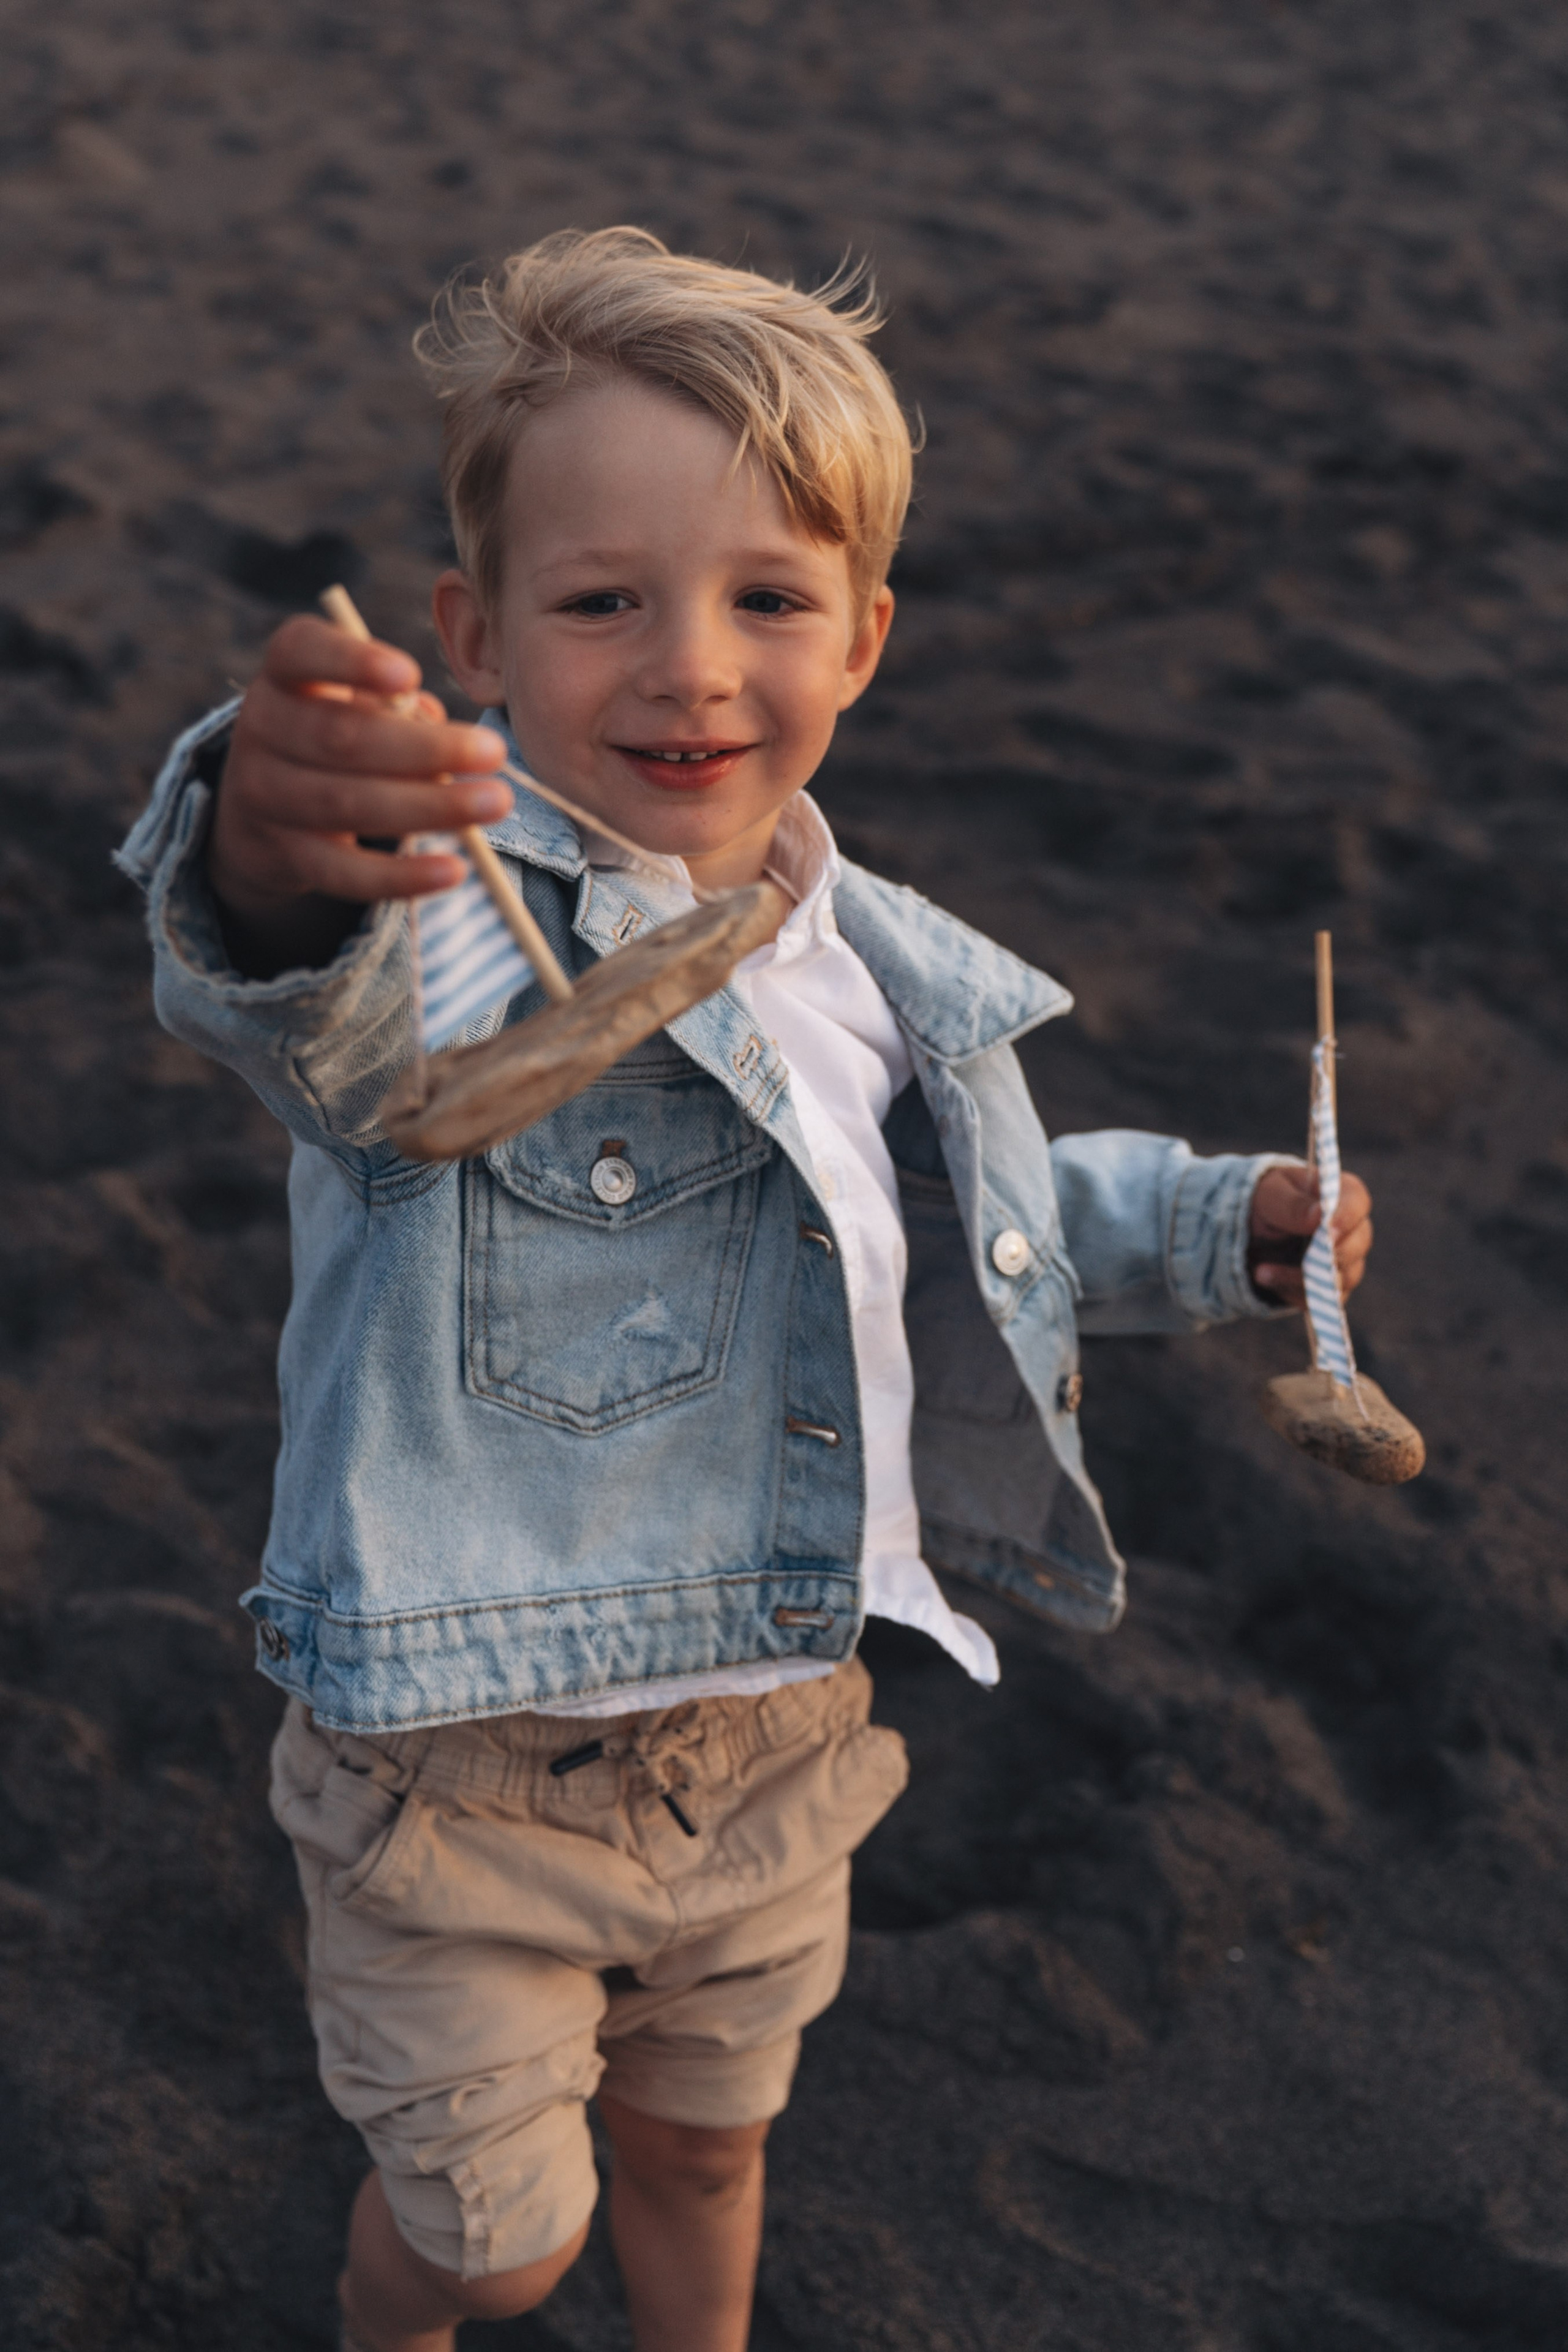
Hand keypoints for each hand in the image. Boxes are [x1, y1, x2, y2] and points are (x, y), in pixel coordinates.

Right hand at [206, 614, 511, 972]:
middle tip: (495, 753)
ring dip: (429, 806)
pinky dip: (401, 875)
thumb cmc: (337, 732)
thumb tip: (443, 734)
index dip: (352, 662)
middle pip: (341, 738)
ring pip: (347, 805)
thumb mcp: (356, 702)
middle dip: (425, 749)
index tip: (410, 675)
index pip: (300, 652)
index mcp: (284, 675)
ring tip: (494, 803)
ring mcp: (265, 795)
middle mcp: (262, 728)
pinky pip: (344, 872)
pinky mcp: (282, 855)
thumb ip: (397, 706)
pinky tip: (453, 870)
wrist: (262, 808)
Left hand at [1248, 1162, 1372, 1308]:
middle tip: (1302, 1260)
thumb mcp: (1268, 1196)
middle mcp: (1349, 1229)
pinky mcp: (1329, 1286)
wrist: (1249, 1234)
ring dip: (1299, 1278)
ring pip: (1341, 1278)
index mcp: (1339, 1194)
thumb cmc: (1264, 1203)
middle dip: (1328, 1256)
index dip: (1347, 1217)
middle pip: (1358, 1245)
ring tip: (1261, 1272)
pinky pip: (1321, 1298)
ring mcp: (1343, 1260)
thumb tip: (1319, 1215)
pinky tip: (1267, 1279)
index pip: (1357, 1201)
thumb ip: (1291, 1204)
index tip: (1328, 1232)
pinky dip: (1292, 1292)